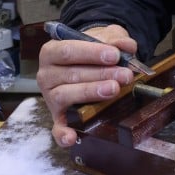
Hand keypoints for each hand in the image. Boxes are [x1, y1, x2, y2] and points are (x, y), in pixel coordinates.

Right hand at [37, 23, 136, 146]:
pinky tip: (73, 136)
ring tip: (114, 89)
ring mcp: (51, 97)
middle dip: (101, 74)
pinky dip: (63, 134)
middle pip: (71, 74)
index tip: (115, 55)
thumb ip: (115, 39)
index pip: (68, 51)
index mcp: (52, 52)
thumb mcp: (103, 37)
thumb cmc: (92, 50)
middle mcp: (47, 75)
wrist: (87, 62)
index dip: (92, 53)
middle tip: (124, 75)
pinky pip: (57, 127)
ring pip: (66, 96)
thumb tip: (128, 46)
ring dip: (91, 93)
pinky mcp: (57, 116)